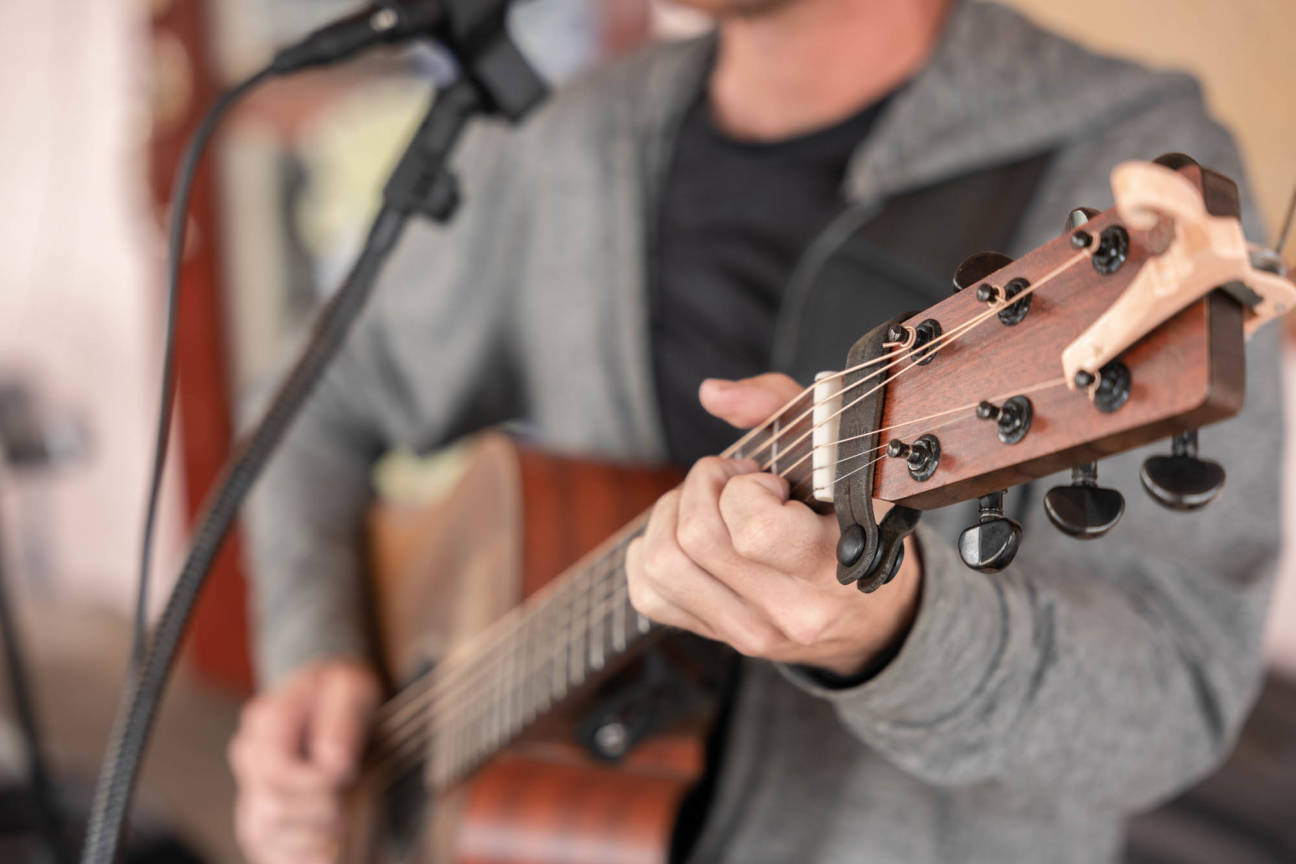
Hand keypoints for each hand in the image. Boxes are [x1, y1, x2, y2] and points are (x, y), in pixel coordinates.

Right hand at [229, 659, 380, 863]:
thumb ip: (343, 721)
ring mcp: (250, 791)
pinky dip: (304, 856)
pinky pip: (271, 854)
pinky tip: (331, 846)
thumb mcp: (352, 688)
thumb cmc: (344, 692)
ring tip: (343, 823)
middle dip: (319, 814)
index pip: (276, 771)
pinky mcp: (260, 821)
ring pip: (266, 836)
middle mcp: (249, 758)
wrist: (332, 697)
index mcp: (265, 721)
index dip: (314, 785)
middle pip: (272, 809)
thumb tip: (334, 765)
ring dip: (312, 839)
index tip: (347, 777)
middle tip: (350, 806)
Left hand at [626, 373, 920, 676]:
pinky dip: (651, 549)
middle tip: (734, 480)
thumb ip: (782, 407)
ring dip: (673, 514)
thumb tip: (712, 394)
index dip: (748, 489)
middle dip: (703, 485)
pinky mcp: (712, 636)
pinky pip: (646, 591)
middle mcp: (787, 611)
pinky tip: (686, 535)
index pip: (756, 532)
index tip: (769, 481)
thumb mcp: (841, 457)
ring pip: (661, 563)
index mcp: (831, 568)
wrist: (867, 614)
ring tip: (710, 504)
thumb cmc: (857, 521)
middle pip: (696, 538)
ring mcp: (747, 631)